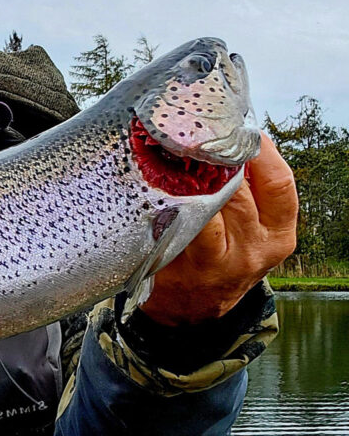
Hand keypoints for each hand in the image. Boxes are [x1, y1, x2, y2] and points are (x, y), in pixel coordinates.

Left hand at [141, 133, 297, 325]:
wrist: (194, 307)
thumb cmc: (222, 253)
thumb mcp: (252, 229)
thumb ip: (250, 191)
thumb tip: (231, 136)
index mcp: (278, 232)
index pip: (279, 183)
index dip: (261, 152)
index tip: (240, 128)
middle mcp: (254, 248)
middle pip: (238, 191)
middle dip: (215, 159)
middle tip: (196, 132)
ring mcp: (219, 260)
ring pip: (206, 206)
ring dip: (188, 176)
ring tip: (173, 150)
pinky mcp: (184, 266)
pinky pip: (176, 225)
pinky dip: (167, 202)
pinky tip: (157, 183)